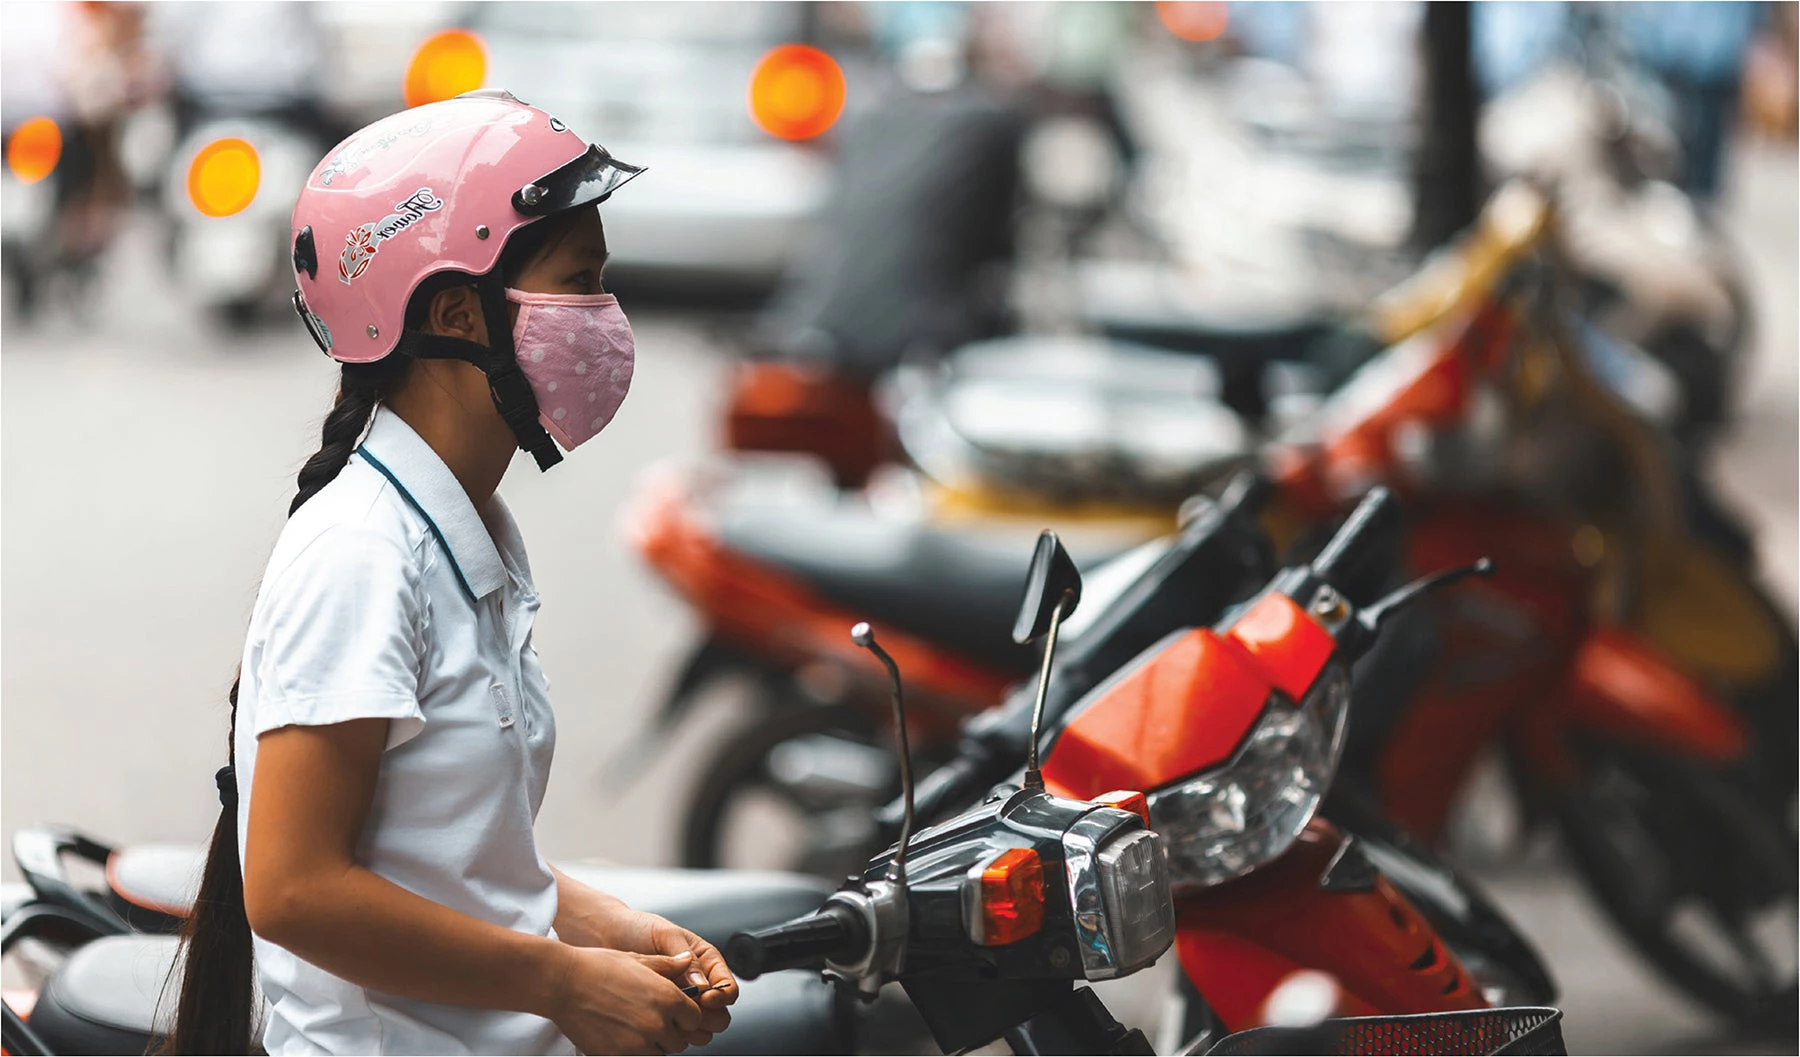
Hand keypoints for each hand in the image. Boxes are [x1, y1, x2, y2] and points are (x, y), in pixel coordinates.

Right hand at [542, 944, 712, 1053]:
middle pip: (679, 1041)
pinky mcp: (618, 1056)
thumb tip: (688, 960)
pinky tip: (620, 1035)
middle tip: (652, 1019)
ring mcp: (637, 1044)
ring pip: (659, 1053)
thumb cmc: (598, 967)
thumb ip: (668, 964)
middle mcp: (657, 1024)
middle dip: (670, 1032)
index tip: (676, 1012)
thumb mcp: (638, 959)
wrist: (563, 983)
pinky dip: (633, 1051)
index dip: (686, 1016)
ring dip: (653, 1044)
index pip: (695, 1020)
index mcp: (668, 998)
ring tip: (634, 1026)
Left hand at [608, 911, 737, 1031]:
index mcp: (706, 961)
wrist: (606, 936)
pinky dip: (671, 1033)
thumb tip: (703, 986)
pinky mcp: (662, 1013)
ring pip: (699, 1028)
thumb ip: (686, 959)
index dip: (722, 996)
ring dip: (690, 1029)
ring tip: (673, 1020)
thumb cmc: (637, 928)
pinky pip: (675, 1032)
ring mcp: (680, 1001)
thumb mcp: (666, 935)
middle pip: (719, 1014)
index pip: (727, 987)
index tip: (706, 999)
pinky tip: (659, 1024)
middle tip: (690, 1014)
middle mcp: (697, 984)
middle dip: (709, 1018)